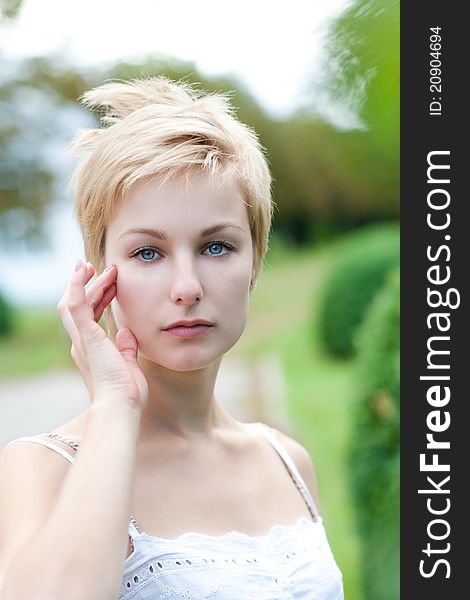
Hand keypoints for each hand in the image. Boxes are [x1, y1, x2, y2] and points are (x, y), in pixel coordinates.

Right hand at [56, 260, 147, 411]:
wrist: (121, 406)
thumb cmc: (126, 393)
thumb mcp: (128, 365)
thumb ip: (126, 348)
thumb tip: (127, 333)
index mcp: (91, 350)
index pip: (90, 316)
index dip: (98, 298)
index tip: (110, 284)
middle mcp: (81, 343)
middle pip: (79, 306)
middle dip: (89, 285)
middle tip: (101, 269)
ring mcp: (81, 340)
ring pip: (73, 302)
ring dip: (84, 282)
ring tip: (92, 266)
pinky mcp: (85, 337)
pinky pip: (75, 305)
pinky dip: (77, 286)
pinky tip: (83, 271)